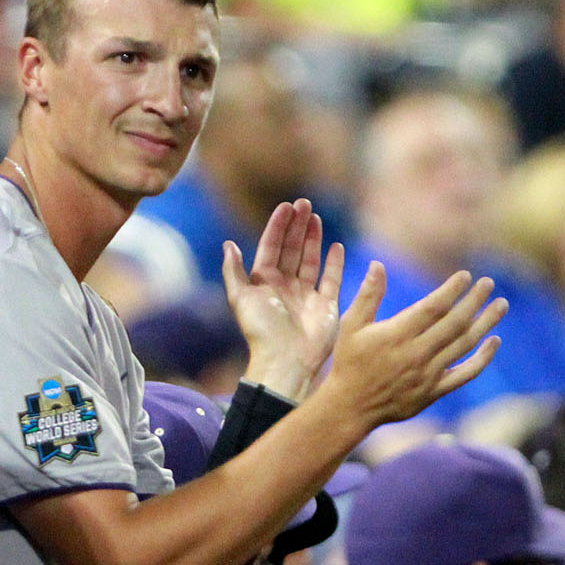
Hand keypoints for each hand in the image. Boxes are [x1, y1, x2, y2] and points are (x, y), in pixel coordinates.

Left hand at [222, 199, 344, 400]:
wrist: (286, 361)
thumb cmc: (261, 331)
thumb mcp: (240, 299)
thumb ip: (233, 271)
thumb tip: (228, 245)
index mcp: (264, 283)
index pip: (271, 247)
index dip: (278, 227)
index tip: (286, 206)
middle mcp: (284, 287)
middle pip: (291, 250)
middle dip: (297, 227)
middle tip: (304, 204)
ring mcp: (306, 296)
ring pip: (310, 260)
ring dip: (312, 239)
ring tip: (315, 217)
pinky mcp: (326, 306)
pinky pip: (331, 279)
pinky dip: (334, 263)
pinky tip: (336, 245)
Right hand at [320, 267, 505, 431]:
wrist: (350, 407)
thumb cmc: (349, 362)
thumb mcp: (350, 325)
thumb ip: (368, 295)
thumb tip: (379, 265)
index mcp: (397, 335)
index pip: (433, 307)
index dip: (452, 290)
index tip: (466, 275)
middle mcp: (416, 353)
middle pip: (455, 323)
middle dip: (475, 300)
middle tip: (489, 283)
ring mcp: (428, 374)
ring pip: (464, 345)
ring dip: (486, 323)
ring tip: (501, 305)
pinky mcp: (434, 392)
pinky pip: (465, 374)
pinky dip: (483, 358)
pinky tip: (495, 341)